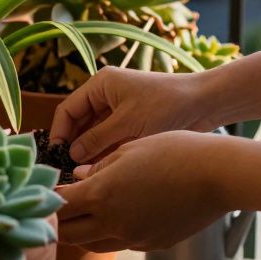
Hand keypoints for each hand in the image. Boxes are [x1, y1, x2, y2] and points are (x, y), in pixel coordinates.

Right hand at [52, 66, 209, 162]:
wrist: (206, 104)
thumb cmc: (167, 105)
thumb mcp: (128, 124)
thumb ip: (97, 139)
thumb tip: (73, 155)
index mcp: (101, 85)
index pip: (67, 109)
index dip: (59, 133)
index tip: (55, 156)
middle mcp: (106, 95)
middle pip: (79, 123)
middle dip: (73, 145)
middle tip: (67, 170)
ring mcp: (119, 109)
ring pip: (94, 134)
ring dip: (89, 152)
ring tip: (83, 174)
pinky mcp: (132, 123)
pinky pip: (110, 139)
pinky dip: (105, 153)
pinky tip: (102, 170)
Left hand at [58, 130, 229, 251]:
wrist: (219, 175)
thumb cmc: (175, 151)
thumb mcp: (129, 150)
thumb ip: (98, 167)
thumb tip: (78, 175)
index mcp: (102, 194)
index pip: (57, 207)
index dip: (45, 200)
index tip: (41, 190)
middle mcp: (113, 222)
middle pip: (67, 235)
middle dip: (56, 221)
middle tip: (53, 205)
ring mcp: (133, 238)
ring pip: (91, 245)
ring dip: (80, 231)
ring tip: (81, 211)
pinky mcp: (151, 244)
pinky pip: (118, 243)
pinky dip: (108, 233)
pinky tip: (116, 213)